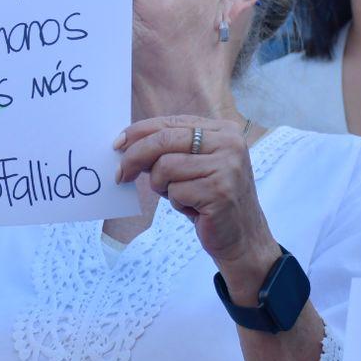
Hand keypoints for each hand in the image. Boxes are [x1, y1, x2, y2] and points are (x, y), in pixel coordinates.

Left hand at [115, 114, 277, 297]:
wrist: (242, 238)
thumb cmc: (210, 200)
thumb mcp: (192, 166)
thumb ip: (168, 150)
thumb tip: (126, 144)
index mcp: (223, 131)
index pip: (171, 123)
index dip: (139, 132)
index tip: (117, 144)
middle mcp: (229, 143)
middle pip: (164, 140)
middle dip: (135, 156)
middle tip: (121, 174)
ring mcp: (227, 167)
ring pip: (165, 167)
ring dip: (163, 187)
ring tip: (181, 196)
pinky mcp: (220, 191)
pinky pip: (176, 192)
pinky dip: (177, 203)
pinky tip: (194, 209)